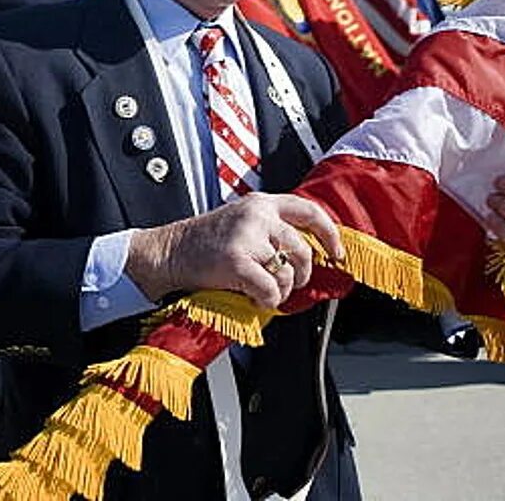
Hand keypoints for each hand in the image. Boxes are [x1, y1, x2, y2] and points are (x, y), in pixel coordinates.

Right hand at [125, 193, 344, 309]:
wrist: (169, 252)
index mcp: (261, 203)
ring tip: (262, 290)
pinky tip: (253, 297)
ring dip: (281, 290)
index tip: (336, 253)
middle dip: (301, 275)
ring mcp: (247, 237)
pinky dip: (266, 301)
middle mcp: (257, 215)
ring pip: (288, 273)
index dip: (329, 235)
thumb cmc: (203, 243)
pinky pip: (271, 291)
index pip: (309, 212)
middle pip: (302, 250)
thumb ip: (270, 230)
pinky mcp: (237, 261)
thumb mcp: (240, 222)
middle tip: (287, 284)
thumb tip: (307, 255)